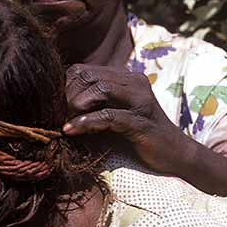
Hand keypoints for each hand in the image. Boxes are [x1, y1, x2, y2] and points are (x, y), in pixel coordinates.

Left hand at [63, 64, 194, 174]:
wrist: (174, 155)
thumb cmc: (136, 137)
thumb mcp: (110, 116)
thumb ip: (90, 106)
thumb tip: (53, 107)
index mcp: (125, 78)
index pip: (83, 70)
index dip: (64, 86)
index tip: (52, 105)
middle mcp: (134, 83)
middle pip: (89, 77)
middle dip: (67, 95)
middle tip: (55, 114)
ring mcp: (141, 100)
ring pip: (100, 89)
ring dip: (76, 105)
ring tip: (62, 121)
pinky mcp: (141, 121)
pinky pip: (108, 116)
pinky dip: (86, 122)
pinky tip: (71, 130)